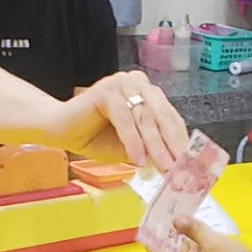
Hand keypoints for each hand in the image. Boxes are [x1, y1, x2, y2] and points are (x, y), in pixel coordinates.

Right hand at [64, 70, 187, 170]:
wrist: (61, 131)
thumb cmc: (95, 137)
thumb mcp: (133, 147)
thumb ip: (152, 150)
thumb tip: (177, 165)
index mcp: (148, 93)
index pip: (171, 117)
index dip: (181, 141)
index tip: (190, 163)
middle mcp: (138, 83)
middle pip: (162, 116)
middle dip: (172, 145)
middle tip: (180, 168)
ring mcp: (122, 83)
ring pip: (145, 118)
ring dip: (155, 146)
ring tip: (162, 167)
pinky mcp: (106, 90)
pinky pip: (125, 119)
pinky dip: (133, 142)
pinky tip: (137, 160)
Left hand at [153, 216, 251, 251]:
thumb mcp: (211, 242)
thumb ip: (193, 229)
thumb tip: (175, 220)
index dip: (152, 247)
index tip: (145, 232)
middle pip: (174, 248)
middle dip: (166, 234)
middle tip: (162, 215)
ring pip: (188, 244)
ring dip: (182, 231)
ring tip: (177, 213)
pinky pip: (201, 242)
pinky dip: (196, 232)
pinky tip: (198, 221)